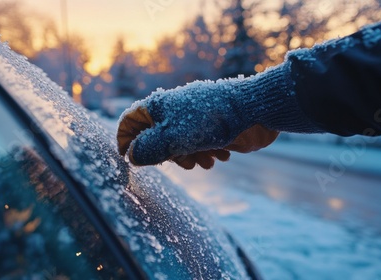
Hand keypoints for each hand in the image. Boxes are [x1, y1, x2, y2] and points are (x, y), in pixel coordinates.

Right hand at [116, 79, 278, 168]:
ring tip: (206, 161)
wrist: (255, 111)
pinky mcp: (209, 128)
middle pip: (154, 140)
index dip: (126, 142)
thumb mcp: (173, 137)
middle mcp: (172, 111)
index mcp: (158, 106)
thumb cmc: (211, 121)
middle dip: (168, 156)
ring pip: (177, 147)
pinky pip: (197, 146)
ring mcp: (191, 119)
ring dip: (190, 158)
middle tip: (184, 162)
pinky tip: (220, 155)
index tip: (130, 161)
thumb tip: (131, 157)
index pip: (129, 122)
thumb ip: (148, 149)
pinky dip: (206, 154)